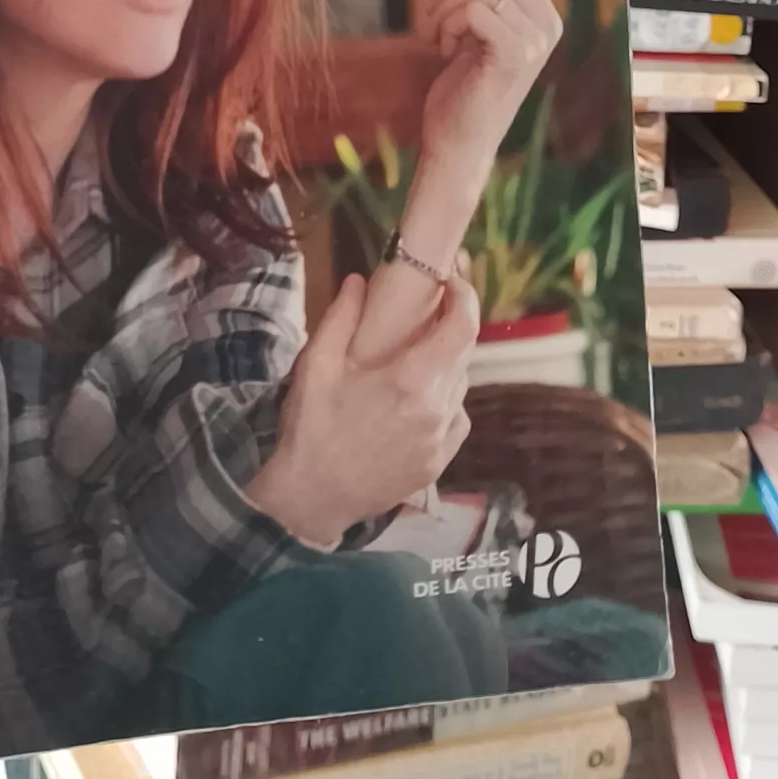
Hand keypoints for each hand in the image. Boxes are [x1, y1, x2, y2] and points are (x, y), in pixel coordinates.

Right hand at [245, 265, 479, 549]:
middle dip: (448, 328)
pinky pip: (455, 421)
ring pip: (458, 389)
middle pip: (462, 356)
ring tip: (412, 360)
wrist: (311, 498)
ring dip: (444, 366)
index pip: (463, 329)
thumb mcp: (316, 365)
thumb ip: (342, 317)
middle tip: (424, 314)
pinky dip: (444, 403)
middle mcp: (437, 411)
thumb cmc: (312, 427)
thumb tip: (359, 281)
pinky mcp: (436, 465)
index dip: (466, 298)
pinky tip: (416, 402)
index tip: (451, 282)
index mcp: (411, 381)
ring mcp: (440, 443)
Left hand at [416, 0, 561, 205]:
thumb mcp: (476, 31)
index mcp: (543, 16)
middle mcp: (548, 25)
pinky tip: (444, 51)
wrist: (459, 141)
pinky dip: (447, 24)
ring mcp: (536, 41)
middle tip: (434, 13)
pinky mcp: (515, 55)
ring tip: (436, 35)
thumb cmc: (462, 86)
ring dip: (444, 5)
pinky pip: (475, 9)